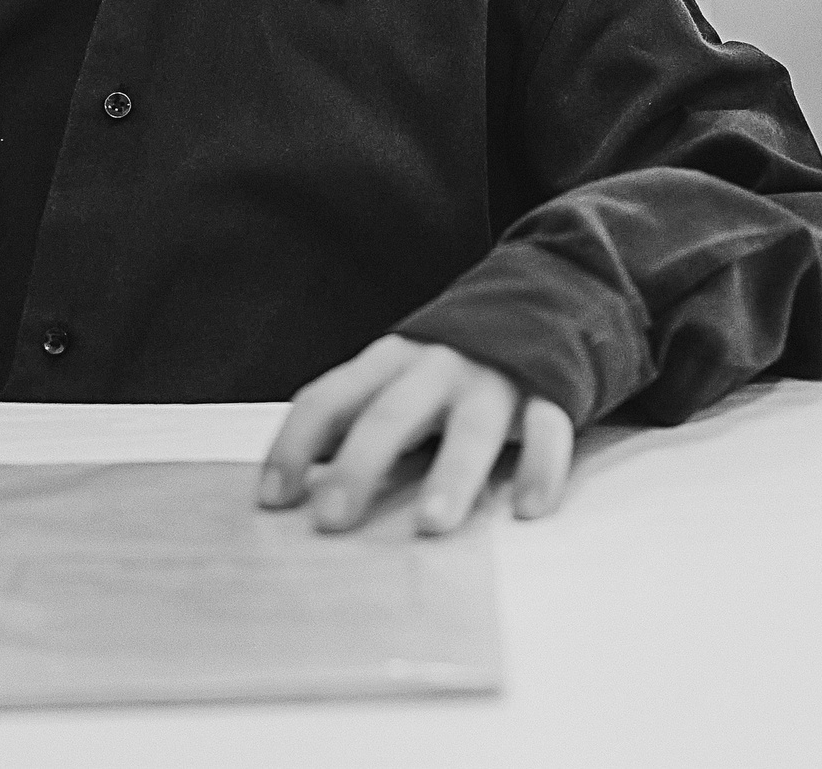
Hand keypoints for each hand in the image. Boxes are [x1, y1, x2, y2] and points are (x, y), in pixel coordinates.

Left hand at [258, 337, 573, 536]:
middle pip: (391, 414)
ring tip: (431, 524)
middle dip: (359, 466)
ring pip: (472, 426)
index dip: (295, 445)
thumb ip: (356, 418)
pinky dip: (541, 467)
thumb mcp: (396, 378)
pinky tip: (528, 508)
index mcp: (390, 360)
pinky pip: (548, 429)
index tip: (272, 500)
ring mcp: (495, 379)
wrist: (545, 298)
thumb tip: (294, 485)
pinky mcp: (549, 393)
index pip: (329, 398)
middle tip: (332, 520)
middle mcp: (437, 365)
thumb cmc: (450, 366)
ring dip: (450, 473)